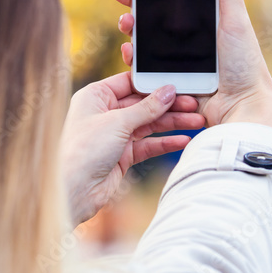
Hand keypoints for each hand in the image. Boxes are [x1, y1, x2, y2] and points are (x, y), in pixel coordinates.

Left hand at [60, 72, 204, 225]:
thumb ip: (146, 107)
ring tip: (197, 121)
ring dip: (172, 123)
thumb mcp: (118, 122)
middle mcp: (105, 113)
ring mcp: (114, 134)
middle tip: (194, 105)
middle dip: (169, 105)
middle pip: (143, 104)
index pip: (130, 82)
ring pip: (149, 124)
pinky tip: (184, 140)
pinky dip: (165, 142)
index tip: (179, 84)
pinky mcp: (122, 155)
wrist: (73, 190)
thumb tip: (168, 91)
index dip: (155, 83)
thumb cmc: (84, 149)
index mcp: (96, 96)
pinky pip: (148, 145)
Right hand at [112, 0, 271, 132]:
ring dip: (130, 30)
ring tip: (127, 23)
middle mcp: (186, 40)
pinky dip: (133, 60)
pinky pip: (145, 70)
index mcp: (202, 22)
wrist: (241, 106)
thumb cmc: (245, 63)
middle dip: (133, 4)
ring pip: (144, 42)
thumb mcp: (235, 21)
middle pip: (152, 18)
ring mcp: (176, 62)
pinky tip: (129, 52)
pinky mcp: (168, 82)